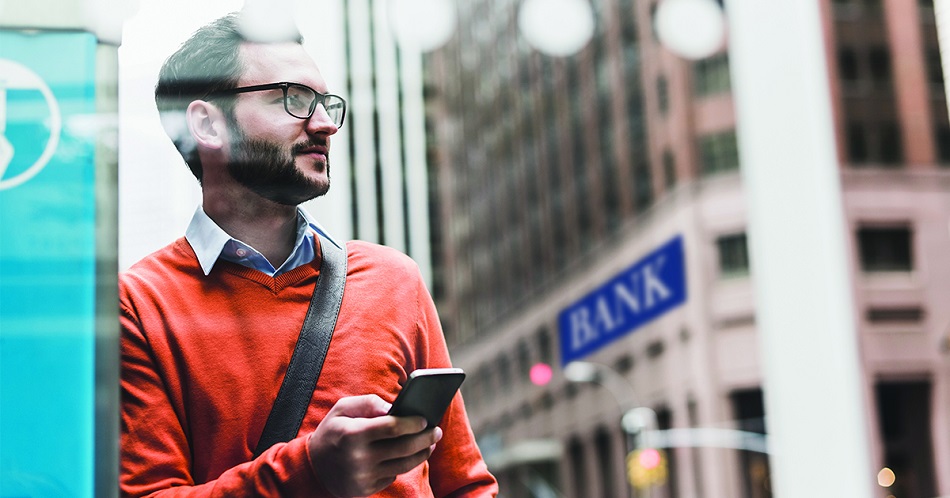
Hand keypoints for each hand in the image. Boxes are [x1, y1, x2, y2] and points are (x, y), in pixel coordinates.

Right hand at [308, 394, 442, 496]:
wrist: (313, 467)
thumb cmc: (333, 431)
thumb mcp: (343, 408)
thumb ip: (368, 403)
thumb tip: (394, 407)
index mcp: (353, 434)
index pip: (392, 428)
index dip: (413, 423)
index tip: (425, 419)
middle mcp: (359, 458)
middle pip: (403, 448)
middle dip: (425, 438)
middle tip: (436, 431)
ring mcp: (363, 477)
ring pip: (403, 465)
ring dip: (422, 454)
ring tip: (430, 444)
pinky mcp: (366, 489)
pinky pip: (393, 475)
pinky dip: (402, 465)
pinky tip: (407, 455)